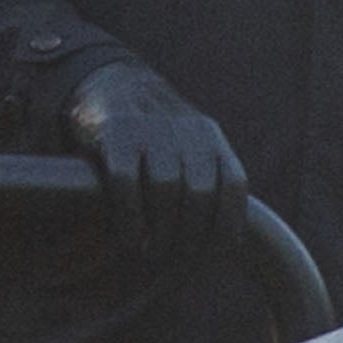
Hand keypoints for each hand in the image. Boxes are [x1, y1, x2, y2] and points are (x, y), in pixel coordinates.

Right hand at [59, 59, 248, 258]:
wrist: (108, 84)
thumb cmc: (151, 137)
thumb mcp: (187, 147)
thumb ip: (204, 182)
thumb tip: (225, 244)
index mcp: (210, 136)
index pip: (234, 186)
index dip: (226, 225)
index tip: (210, 254)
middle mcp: (186, 129)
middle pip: (200, 193)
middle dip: (189, 235)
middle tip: (174, 258)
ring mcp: (150, 127)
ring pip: (165, 188)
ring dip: (159, 230)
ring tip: (150, 252)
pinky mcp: (114, 130)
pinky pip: (125, 181)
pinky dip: (129, 217)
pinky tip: (128, 238)